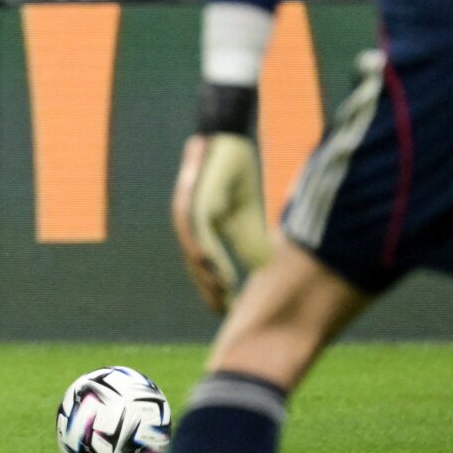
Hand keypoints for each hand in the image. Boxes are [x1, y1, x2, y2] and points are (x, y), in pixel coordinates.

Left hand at [171, 132, 271, 313]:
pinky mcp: (195, 200)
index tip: (230, 309)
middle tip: (223, 312)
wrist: (229, 140)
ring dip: (206, 275)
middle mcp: (192, 224)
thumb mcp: (248, 215)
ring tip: (221, 296)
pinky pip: (197, 229)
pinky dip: (204, 248)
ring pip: (194, 251)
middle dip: (209, 289)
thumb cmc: (236, 176)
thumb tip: (262, 271)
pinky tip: (211, 266)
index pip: (207, 265)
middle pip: (197, 264)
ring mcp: (190, 213)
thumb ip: (250, 242)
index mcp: (202, 229)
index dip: (217, 287)